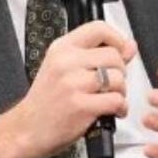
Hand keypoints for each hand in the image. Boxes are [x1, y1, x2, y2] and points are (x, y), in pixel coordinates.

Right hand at [0, 21, 135, 157]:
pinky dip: (120, 108)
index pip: (99, 28)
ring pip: (118, 78)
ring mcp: (73, 84)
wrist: (26, 129)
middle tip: (111, 85)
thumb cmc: (46, 101)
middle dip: (121, 72)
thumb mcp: (63, 69)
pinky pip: (117, 100)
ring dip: (121, 92)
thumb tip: (130, 47)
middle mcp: (66, 62)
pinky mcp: (81, 106)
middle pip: (114, 56)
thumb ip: (96, 56)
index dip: (117, 39)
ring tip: (110, 99)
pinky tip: (112, 112)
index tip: (120, 52)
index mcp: (61, 48)